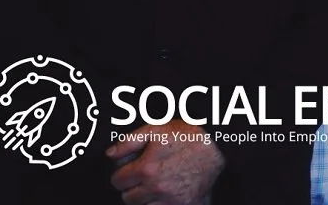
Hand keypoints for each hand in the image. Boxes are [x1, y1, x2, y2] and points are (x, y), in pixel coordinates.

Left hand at [106, 120, 224, 204]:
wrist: (218, 147)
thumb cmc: (188, 136)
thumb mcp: (157, 130)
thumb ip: (129, 141)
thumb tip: (110, 154)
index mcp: (146, 168)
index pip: (117, 181)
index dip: (122, 174)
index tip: (130, 170)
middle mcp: (156, 187)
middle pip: (128, 198)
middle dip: (132, 187)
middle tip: (144, 176)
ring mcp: (170, 199)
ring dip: (145, 198)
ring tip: (156, 184)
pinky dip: (159, 203)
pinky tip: (166, 192)